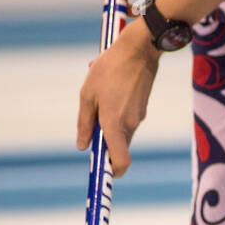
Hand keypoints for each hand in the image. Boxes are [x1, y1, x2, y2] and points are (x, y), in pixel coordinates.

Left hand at [76, 14, 159, 177]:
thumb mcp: (87, 94)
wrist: (139, 51)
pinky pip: (126, 119)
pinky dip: (115, 111)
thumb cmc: (110, 70)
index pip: (120, 161)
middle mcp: (129, 126)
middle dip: (103, 142)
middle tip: (89, 126)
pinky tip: (110, 88)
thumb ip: (85, 122)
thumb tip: (83, 145)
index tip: (103, 173)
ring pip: (120, 131)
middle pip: (117, 146)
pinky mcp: (141, 109)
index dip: (112, 171)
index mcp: (114, 125)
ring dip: (107, 122)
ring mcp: (138, 118)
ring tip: (98, 95)